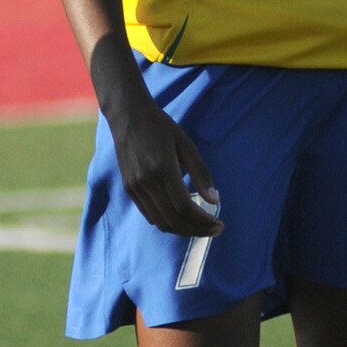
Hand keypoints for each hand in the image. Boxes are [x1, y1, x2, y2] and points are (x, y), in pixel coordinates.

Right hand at [109, 94, 223, 236]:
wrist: (127, 115)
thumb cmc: (161, 127)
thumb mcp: (186, 145)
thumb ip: (201, 173)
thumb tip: (215, 200)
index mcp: (163, 169)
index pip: (185, 208)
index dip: (204, 222)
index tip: (219, 225)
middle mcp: (146, 182)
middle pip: (173, 220)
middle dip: (196, 230)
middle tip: (214, 230)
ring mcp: (134, 187)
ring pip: (160, 223)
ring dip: (182, 230)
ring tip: (200, 226)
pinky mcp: (129, 189)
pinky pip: (149, 215)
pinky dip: (167, 222)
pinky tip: (181, 217)